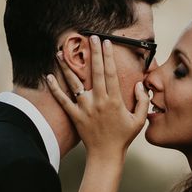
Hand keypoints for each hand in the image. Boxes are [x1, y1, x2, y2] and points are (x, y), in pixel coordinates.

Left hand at [47, 35, 147, 157]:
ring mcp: (84, 108)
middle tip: (91, 37)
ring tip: (60, 52)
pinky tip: (49, 76)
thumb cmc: (123, 137)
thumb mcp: (139, 119)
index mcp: (114, 100)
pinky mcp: (74, 115)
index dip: (108, 56)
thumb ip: (142, 100)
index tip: (106, 43)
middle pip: (95, 72)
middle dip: (93, 53)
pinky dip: (55, 88)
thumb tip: (139, 84)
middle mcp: (98, 101)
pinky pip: (62, 99)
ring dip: (67, 66)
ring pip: (74, 83)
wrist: (106, 155)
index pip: (111, 73)